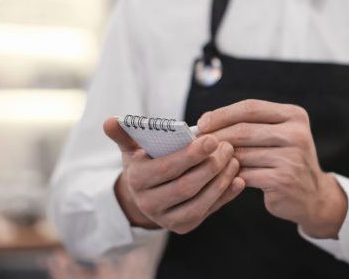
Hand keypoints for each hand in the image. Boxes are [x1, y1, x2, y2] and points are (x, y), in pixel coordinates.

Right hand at [103, 117, 244, 233]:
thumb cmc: (144, 163)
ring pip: (199, 203)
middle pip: (186, 187)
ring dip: (221, 181)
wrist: (145, 195)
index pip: (166, 168)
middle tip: (228, 146)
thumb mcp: (132, 148)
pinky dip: (226, 196)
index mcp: (136, 180)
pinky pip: (208, 212)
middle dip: (210, 166)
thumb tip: (109, 121)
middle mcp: (149, 203)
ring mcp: (167, 219)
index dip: (191, 155)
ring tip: (234, 160)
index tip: (212, 139)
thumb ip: (124, 134)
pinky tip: (238, 179)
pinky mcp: (183, 227)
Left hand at [198, 100, 347, 238]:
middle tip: (197, 143)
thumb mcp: (278, 135)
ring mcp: (292, 157)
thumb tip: (206, 123)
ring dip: (219, 158)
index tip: (202, 122)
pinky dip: (229, 176)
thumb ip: (251, 126)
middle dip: (216, 136)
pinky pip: (245, 174)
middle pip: (244, 130)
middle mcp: (296, 134)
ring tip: (205, 160)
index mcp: (294, 115)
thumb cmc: (286, 161)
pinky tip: (221, 177)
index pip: (251, 108)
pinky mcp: (283, 180)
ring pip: (242, 153)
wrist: (312, 195)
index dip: (223, 113)